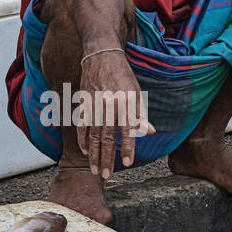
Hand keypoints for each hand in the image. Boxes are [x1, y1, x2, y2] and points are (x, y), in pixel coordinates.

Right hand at [76, 48, 154, 177]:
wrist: (101, 56)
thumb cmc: (123, 77)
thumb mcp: (137, 92)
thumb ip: (141, 114)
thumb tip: (150, 131)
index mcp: (125, 101)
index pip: (127, 129)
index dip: (128, 147)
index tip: (127, 163)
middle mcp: (109, 104)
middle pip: (107, 136)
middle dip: (107, 157)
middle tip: (107, 175)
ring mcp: (94, 104)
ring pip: (92, 135)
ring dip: (94, 155)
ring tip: (95, 170)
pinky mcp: (83, 103)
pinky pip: (82, 126)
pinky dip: (83, 140)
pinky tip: (86, 152)